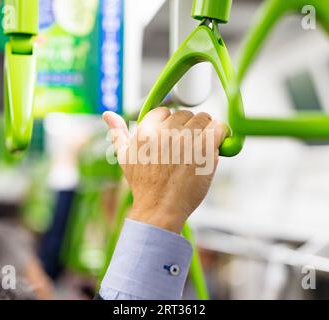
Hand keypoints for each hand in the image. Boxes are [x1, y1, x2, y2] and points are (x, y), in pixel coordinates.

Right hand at [103, 108, 226, 233]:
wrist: (160, 209)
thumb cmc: (143, 186)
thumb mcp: (125, 158)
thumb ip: (118, 134)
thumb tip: (108, 115)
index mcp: (146, 131)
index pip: (165, 112)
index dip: (171, 125)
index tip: (174, 139)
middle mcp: (166, 132)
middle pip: (186, 114)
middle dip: (189, 128)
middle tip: (189, 146)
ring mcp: (187, 139)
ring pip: (204, 118)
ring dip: (205, 130)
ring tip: (201, 147)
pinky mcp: (205, 148)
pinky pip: (219, 128)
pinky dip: (220, 134)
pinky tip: (215, 146)